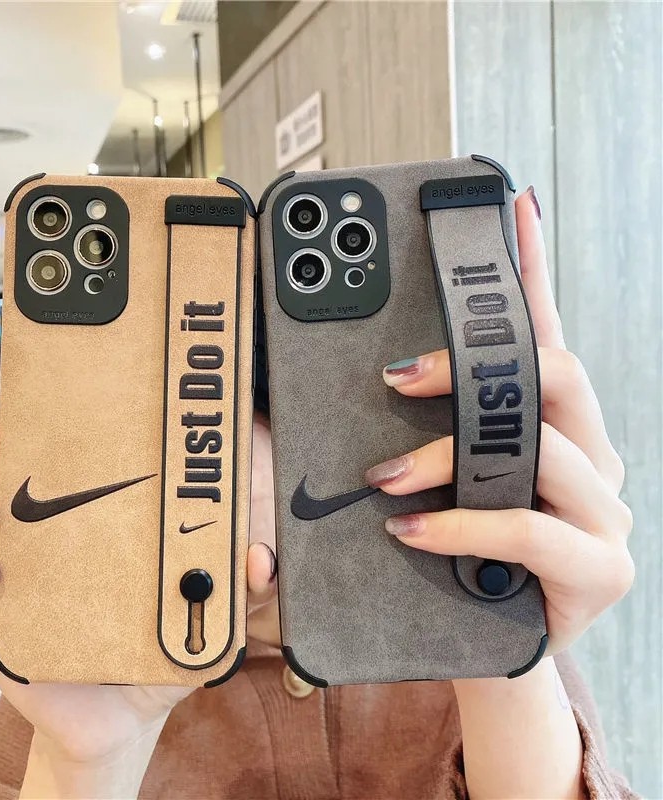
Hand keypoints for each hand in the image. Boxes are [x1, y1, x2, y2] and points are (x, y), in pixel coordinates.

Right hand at [0, 410, 276, 765]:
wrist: (119, 712)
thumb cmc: (163, 645)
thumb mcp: (208, 612)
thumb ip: (242, 590)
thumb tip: (261, 562)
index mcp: (102, 498)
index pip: (72, 433)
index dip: (56, 403)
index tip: (60, 392)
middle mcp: (49, 507)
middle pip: (4, 440)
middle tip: (0, 436)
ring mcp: (5, 542)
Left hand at [364, 187, 633, 654]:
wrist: (488, 642)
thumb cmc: (463, 550)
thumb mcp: (448, 479)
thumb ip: (436, 429)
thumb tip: (382, 375)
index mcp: (558, 427)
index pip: (549, 334)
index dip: (537, 270)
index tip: (514, 208)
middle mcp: (595, 456)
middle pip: (558, 376)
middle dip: (476, 369)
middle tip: (397, 378)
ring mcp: (606, 513)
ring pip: (540, 452)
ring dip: (447, 458)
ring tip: (383, 478)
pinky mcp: (599, 570)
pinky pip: (530, 531)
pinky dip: (462, 525)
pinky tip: (409, 530)